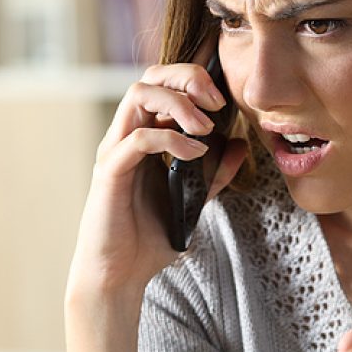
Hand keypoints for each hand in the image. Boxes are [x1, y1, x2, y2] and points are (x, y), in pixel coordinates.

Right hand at [69, 45, 247, 298]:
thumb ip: (215, 172)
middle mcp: (126, 135)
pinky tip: (195, 153)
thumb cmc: (150, 236)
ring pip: (138, 94)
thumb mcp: (194, 199)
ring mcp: (115, 150)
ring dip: (179, 103)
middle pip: (150, 76)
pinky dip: (171, 139)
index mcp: (144, 135)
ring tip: (206, 128)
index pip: (163, 84)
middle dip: (188, 77)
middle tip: (217, 102)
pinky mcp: (110, 171)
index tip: (224, 97)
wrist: (121, 274)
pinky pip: (139, 138)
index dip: (193, 78)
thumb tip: (241, 145)